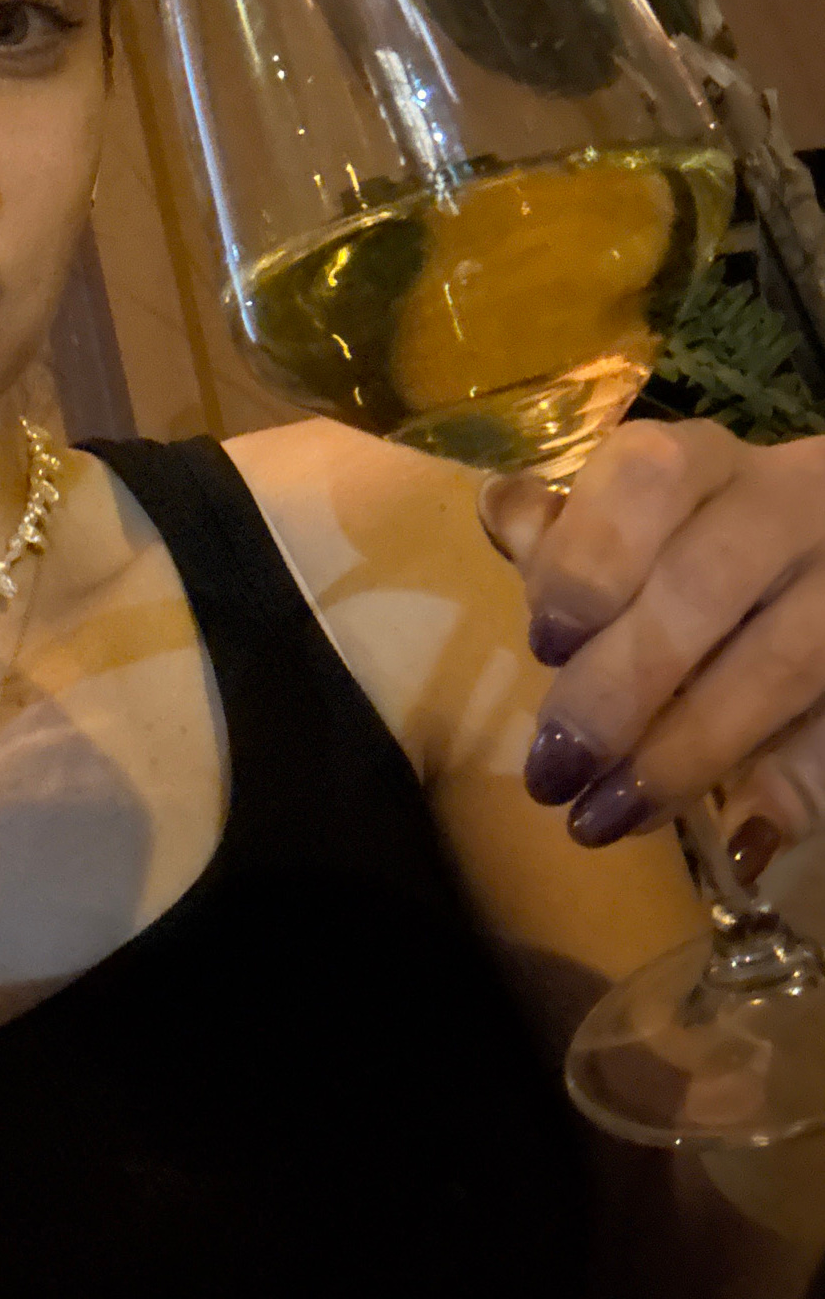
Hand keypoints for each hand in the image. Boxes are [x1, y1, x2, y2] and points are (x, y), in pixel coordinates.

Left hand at [479, 418, 824, 876]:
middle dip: (618, 689)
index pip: (649, 476)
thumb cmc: (693, 547)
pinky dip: (799, 784)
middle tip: (553, 771)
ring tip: (605, 819)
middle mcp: (792, 501)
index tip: (546, 643)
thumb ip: (569, 535)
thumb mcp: (630, 526)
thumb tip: (504, 514)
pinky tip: (745, 836)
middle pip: (705, 585)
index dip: (590, 558)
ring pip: (782, 664)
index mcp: (705, 462)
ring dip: (686, 756)